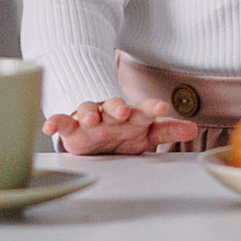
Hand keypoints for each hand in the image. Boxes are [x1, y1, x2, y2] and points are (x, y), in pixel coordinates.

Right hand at [42, 98, 199, 154]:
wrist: (97, 130)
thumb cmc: (125, 132)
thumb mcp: (147, 133)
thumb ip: (167, 131)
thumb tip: (192, 128)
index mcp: (133, 116)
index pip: (144, 110)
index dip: (152, 108)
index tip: (161, 108)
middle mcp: (111, 114)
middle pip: (114, 107)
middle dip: (118, 108)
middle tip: (124, 112)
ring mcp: (90, 118)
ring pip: (88, 109)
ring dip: (89, 111)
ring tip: (90, 117)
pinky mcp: (71, 127)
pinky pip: (62, 121)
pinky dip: (55, 121)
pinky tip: (48, 126)